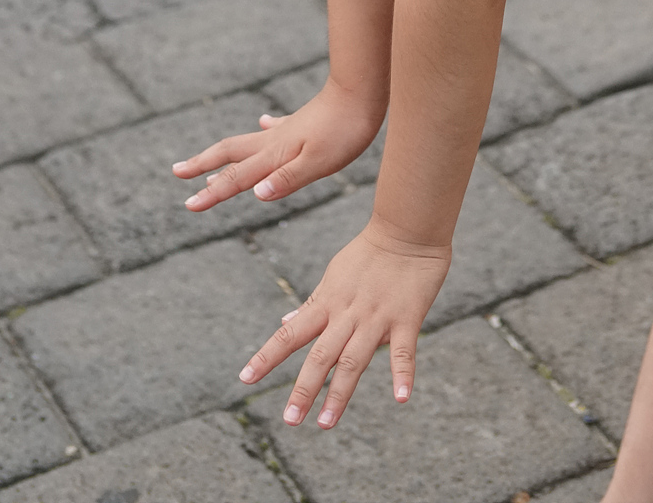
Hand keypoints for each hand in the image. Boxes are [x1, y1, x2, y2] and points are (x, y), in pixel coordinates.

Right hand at [172, 81, 381, 212]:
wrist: (363, 92)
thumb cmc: (345, 130)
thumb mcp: (318, 162)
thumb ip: (287, 179)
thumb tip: (255, 195)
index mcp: (275, 154)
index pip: (237, 178)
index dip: (212, 193)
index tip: (188, 204)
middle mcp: (274, 141)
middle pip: (229, 154)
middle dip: (202, 165)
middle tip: (177, 172)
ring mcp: (287, 130)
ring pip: (246, 144)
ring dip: (224, 155)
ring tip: (208, 165)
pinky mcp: (302, 123)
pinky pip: (274, 128)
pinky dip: (262, 130)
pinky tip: (263, 123)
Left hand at [239, 220, 450, 426]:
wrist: (407, 229)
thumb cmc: (368, 253)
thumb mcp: (332, 275)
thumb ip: (312, 304)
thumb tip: (284, 323)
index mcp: (328, 303)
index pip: (291, 334)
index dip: (267, 356)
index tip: (244, 379)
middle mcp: (348, 314)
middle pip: (321, 355)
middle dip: (304, 388)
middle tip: (289, 420)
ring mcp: (377, 318)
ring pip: (354, 359)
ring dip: (339, 393)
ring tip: (325, 423)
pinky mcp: (407, 319)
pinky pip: (404, 351)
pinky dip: (403, 374)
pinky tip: (401, 399)